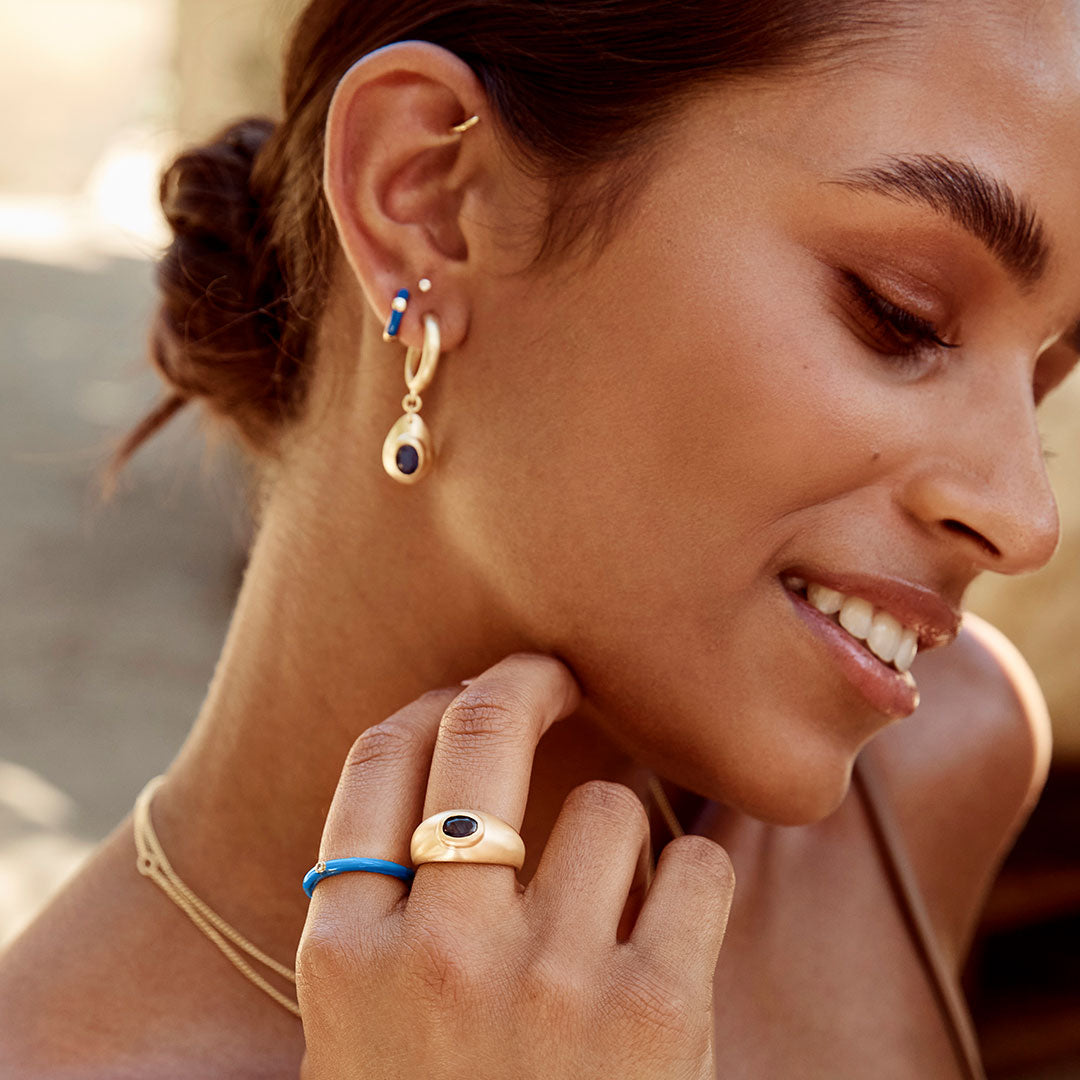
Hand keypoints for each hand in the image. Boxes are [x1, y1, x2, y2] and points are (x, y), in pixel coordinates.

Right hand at [296, 653, 734, 1078]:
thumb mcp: (362, 1033)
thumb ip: (381, 917)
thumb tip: (438, 771)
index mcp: (345, 953)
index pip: (381, 758)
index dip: (433, 705)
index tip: (470, 696)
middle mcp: (439, 951)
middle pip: (482, 729)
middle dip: (524, 679)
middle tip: (554, 673)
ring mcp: (548, 980)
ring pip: (608, 806)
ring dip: (624, 834)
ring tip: (615, 901)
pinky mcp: (657, 1013)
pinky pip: (696, 867)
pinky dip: (694, 887)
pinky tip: (674, 936)